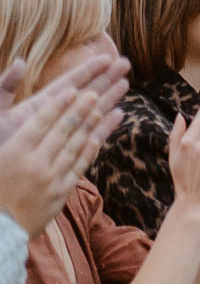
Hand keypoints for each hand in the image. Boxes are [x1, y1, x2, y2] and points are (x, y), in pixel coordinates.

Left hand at [0, 54, 128, 145]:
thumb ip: (6, 87)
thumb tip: (20, 62)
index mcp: (39, 106)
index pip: (69, 83)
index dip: (88, 70)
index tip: (106, 58)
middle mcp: (54, 117)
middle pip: (86, 93)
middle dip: (105, 78)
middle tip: (125, 64)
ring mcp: (62, 133)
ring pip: (92, 111)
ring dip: (109, 97)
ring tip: (126, 84)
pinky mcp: (68, 150)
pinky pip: (91, 133)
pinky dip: (105, 124)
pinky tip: (118, 114)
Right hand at [0, 86, 121, 236]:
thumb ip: (5, 129)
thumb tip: (28, 125)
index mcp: (13, 153)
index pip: (40, 123)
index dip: (59, 105)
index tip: (73, 90)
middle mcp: (35, 164)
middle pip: (62, 131)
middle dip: (80, 109)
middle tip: (94, 93)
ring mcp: (51, 180)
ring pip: (75, 146)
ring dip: (92, 125)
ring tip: (105, 108)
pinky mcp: (61, 194)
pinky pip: (80, 167)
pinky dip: (91, 150)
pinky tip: (100, 136)